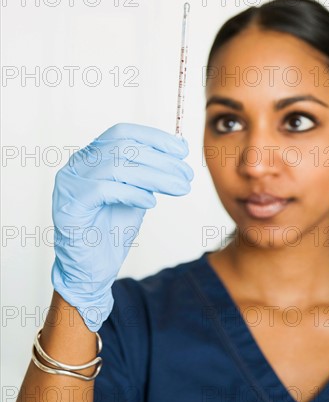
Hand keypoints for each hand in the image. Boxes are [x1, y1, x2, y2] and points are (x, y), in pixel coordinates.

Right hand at [51, 123, 193, 330]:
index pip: (122, 133)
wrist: (90, 269)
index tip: (181, 150)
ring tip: (178, 188)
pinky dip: (133, 193)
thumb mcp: (137, 193)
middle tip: (187, 175)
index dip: (154, 138)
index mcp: (92, 156)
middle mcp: (77, 165)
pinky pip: (104, 189)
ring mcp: (70, 184)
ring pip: (116, 166)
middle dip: (161, 160)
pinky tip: (150, 203)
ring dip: (155, 176)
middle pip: (123, 148)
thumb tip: (179, 147)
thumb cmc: (111, 229)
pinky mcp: (69, 206)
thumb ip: (151, 170)